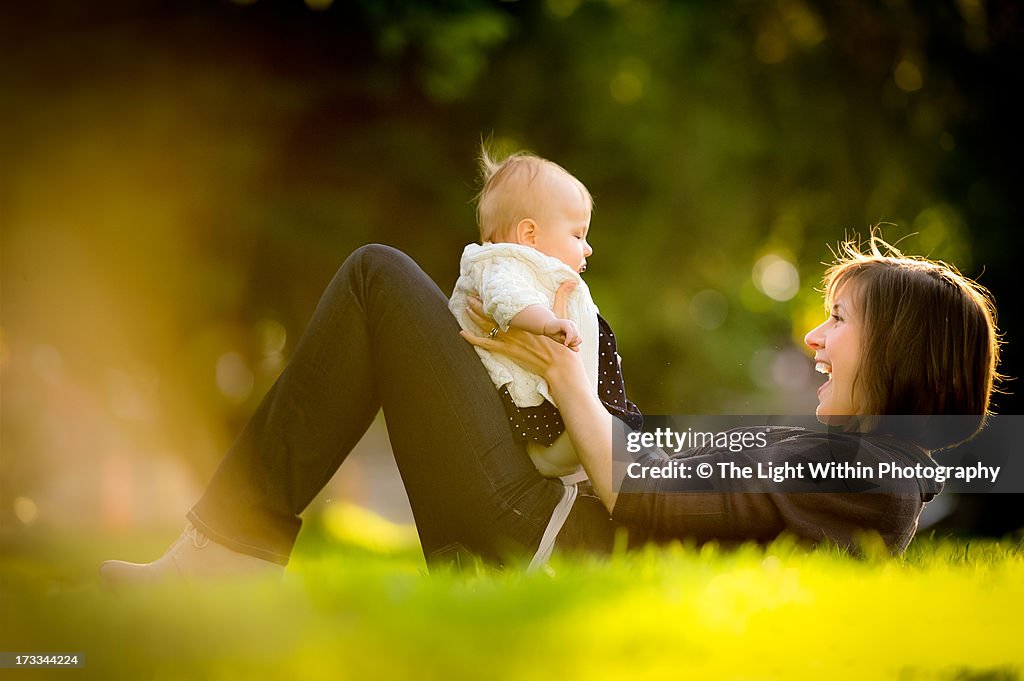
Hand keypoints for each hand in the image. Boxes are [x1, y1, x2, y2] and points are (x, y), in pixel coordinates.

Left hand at [461, 281, 579, 375]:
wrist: (559, 365)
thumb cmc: (561, 343)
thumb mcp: (562, 317)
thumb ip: (562, 297)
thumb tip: (571, 282)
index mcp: (525, 317)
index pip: (504, 303)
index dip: (493, 296)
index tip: (485, 289)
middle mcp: (514, 325)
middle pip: (492, 312)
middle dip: (480, 303)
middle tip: (471, 295)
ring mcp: (508, 338)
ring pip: (486, 324)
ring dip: (474, 315)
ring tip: (467, 307)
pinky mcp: (506, 351)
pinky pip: (485, 344)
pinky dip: (472, 339)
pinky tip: (462, 333)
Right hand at [543, 318, 581, 350]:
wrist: (546, 327)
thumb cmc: (554, 334)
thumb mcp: (563, 341)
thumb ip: (570, 345)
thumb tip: (578, 350)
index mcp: (574, 329)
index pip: (579, 339)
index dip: (574, 344)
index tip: (566, 344)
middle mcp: (573, 326)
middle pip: (578, 338)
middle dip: (572, 343)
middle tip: (564, 342)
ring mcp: (570, 324)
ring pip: (576, 335)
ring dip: (569, 340)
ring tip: (562, 339)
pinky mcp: (566, 323)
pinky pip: (570, 333)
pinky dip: (568, 339)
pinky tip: (564, 343)